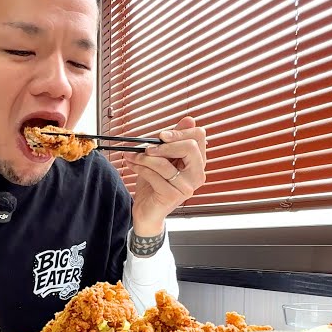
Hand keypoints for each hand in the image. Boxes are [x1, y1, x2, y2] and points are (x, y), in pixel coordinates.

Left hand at [125, 117, 206, 234]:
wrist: (147, 212)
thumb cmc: (154, 184)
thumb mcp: (163, 158)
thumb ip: (173, 140)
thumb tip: (189, 119)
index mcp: (197, 162)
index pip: (199, 137)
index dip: (180, 131)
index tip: (161, 135)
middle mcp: (197, 175)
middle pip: (190, 147)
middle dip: (164, 144)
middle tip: (146, 147)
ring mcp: (187, 187)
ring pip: (166, 162)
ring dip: (144, 157)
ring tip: (131, 156)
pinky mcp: (173, 196)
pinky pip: (155, 175)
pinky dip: (140, 168)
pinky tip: (132, 166)